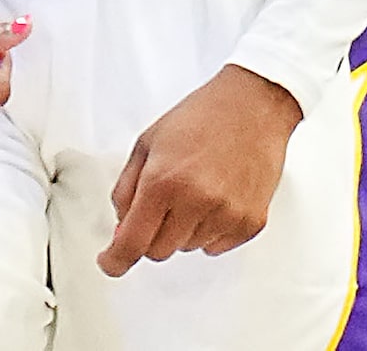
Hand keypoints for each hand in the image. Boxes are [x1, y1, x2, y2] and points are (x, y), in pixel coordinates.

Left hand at [99, 65, 302, 276]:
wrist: (255, 103)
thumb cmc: (203, 116)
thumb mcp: (147, 143)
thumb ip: (126, 190)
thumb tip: (121, 229)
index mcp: (164, 181)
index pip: (132, 243)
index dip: (116, 261)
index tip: (112, 263)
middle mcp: (196, 201)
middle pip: (158, 252)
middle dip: (153, 233)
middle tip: (165, 202)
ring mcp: (227, 213)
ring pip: (188, 248)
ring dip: (184, 229)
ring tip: (198, 189)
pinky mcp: (251, 220)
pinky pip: (217, 246)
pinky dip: (211, 230)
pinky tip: (218, 197)